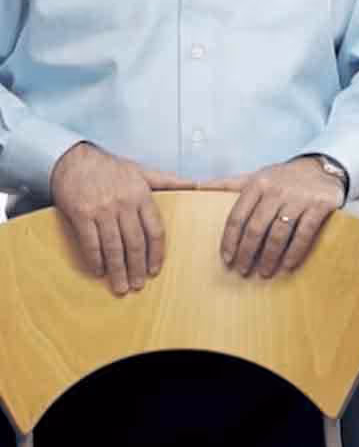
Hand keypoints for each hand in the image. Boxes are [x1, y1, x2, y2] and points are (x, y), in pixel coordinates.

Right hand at [50, 143, 195, 294]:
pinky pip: (90, 242)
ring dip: (117, 269)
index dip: (156, 253)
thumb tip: (197, 185)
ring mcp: (102, 210)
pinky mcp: (81, 214)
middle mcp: (124, 204)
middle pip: (134, 242)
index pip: (155, 230)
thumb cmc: (111, 167)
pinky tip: (99, 271)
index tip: (156, 270)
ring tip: (120, 286)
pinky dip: (95, 259)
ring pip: (113, 246)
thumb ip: (169, 181)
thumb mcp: (143, 171)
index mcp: (142, 196)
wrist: (74, 159)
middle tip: (138, 286)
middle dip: (137, 267)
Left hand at [200, 158, 343, 277]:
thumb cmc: (283, 177)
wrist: (323, 168)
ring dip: (269, 256)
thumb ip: (227, 183)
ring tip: (264, 272)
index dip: (230, 241)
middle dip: (247, 253)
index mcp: (257, 184)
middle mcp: (277, 190)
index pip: (237, 216)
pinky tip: (287, 265)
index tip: (226, 259)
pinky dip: (294, 252)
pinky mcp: (320, 206)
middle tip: (243, 271)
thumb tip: (194, 186)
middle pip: (256, 228)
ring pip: (279, 233)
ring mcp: (299, 198)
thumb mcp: (256, 176)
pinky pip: (304, 233)